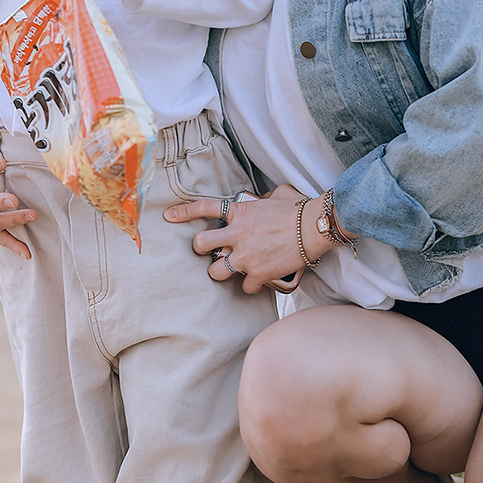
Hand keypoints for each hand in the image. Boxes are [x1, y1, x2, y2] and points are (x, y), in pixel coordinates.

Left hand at [165, 182, 307, 292]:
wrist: (314, 228)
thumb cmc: (299, 208)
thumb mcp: (277, 195)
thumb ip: (261, 199)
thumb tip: (262, 201)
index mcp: (239, 211)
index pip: (203, 208)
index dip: (182, 212)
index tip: (169, 216)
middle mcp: (237, 234)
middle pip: (201, 244)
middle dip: (200, 249)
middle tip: (209, 251)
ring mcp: (245, 256)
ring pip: (215, 271)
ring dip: (221, 271)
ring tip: (233, 269)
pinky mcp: (258, 274)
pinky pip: (244, 287)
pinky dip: (250, 285)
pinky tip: (258, 279)